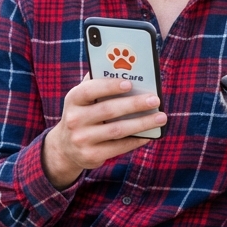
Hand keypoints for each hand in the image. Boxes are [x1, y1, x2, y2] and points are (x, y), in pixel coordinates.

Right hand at [42, 76, 165, 188]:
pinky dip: (136, 140)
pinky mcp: (91, 156)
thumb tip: (125, 70)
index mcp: (73, 100)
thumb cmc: (83, 114)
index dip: (109, 86)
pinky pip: (118, 147)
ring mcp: (82, 139)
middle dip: (134, 104)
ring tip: (161, 117)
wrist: (66, 147)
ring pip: (117, 130)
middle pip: (108, 110)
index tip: (130, 83)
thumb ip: (98, 83)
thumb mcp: (83, 99)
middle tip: (155, 100)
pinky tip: (149, 134)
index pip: (90, 90)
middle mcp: (74, 120)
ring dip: (142, 123)